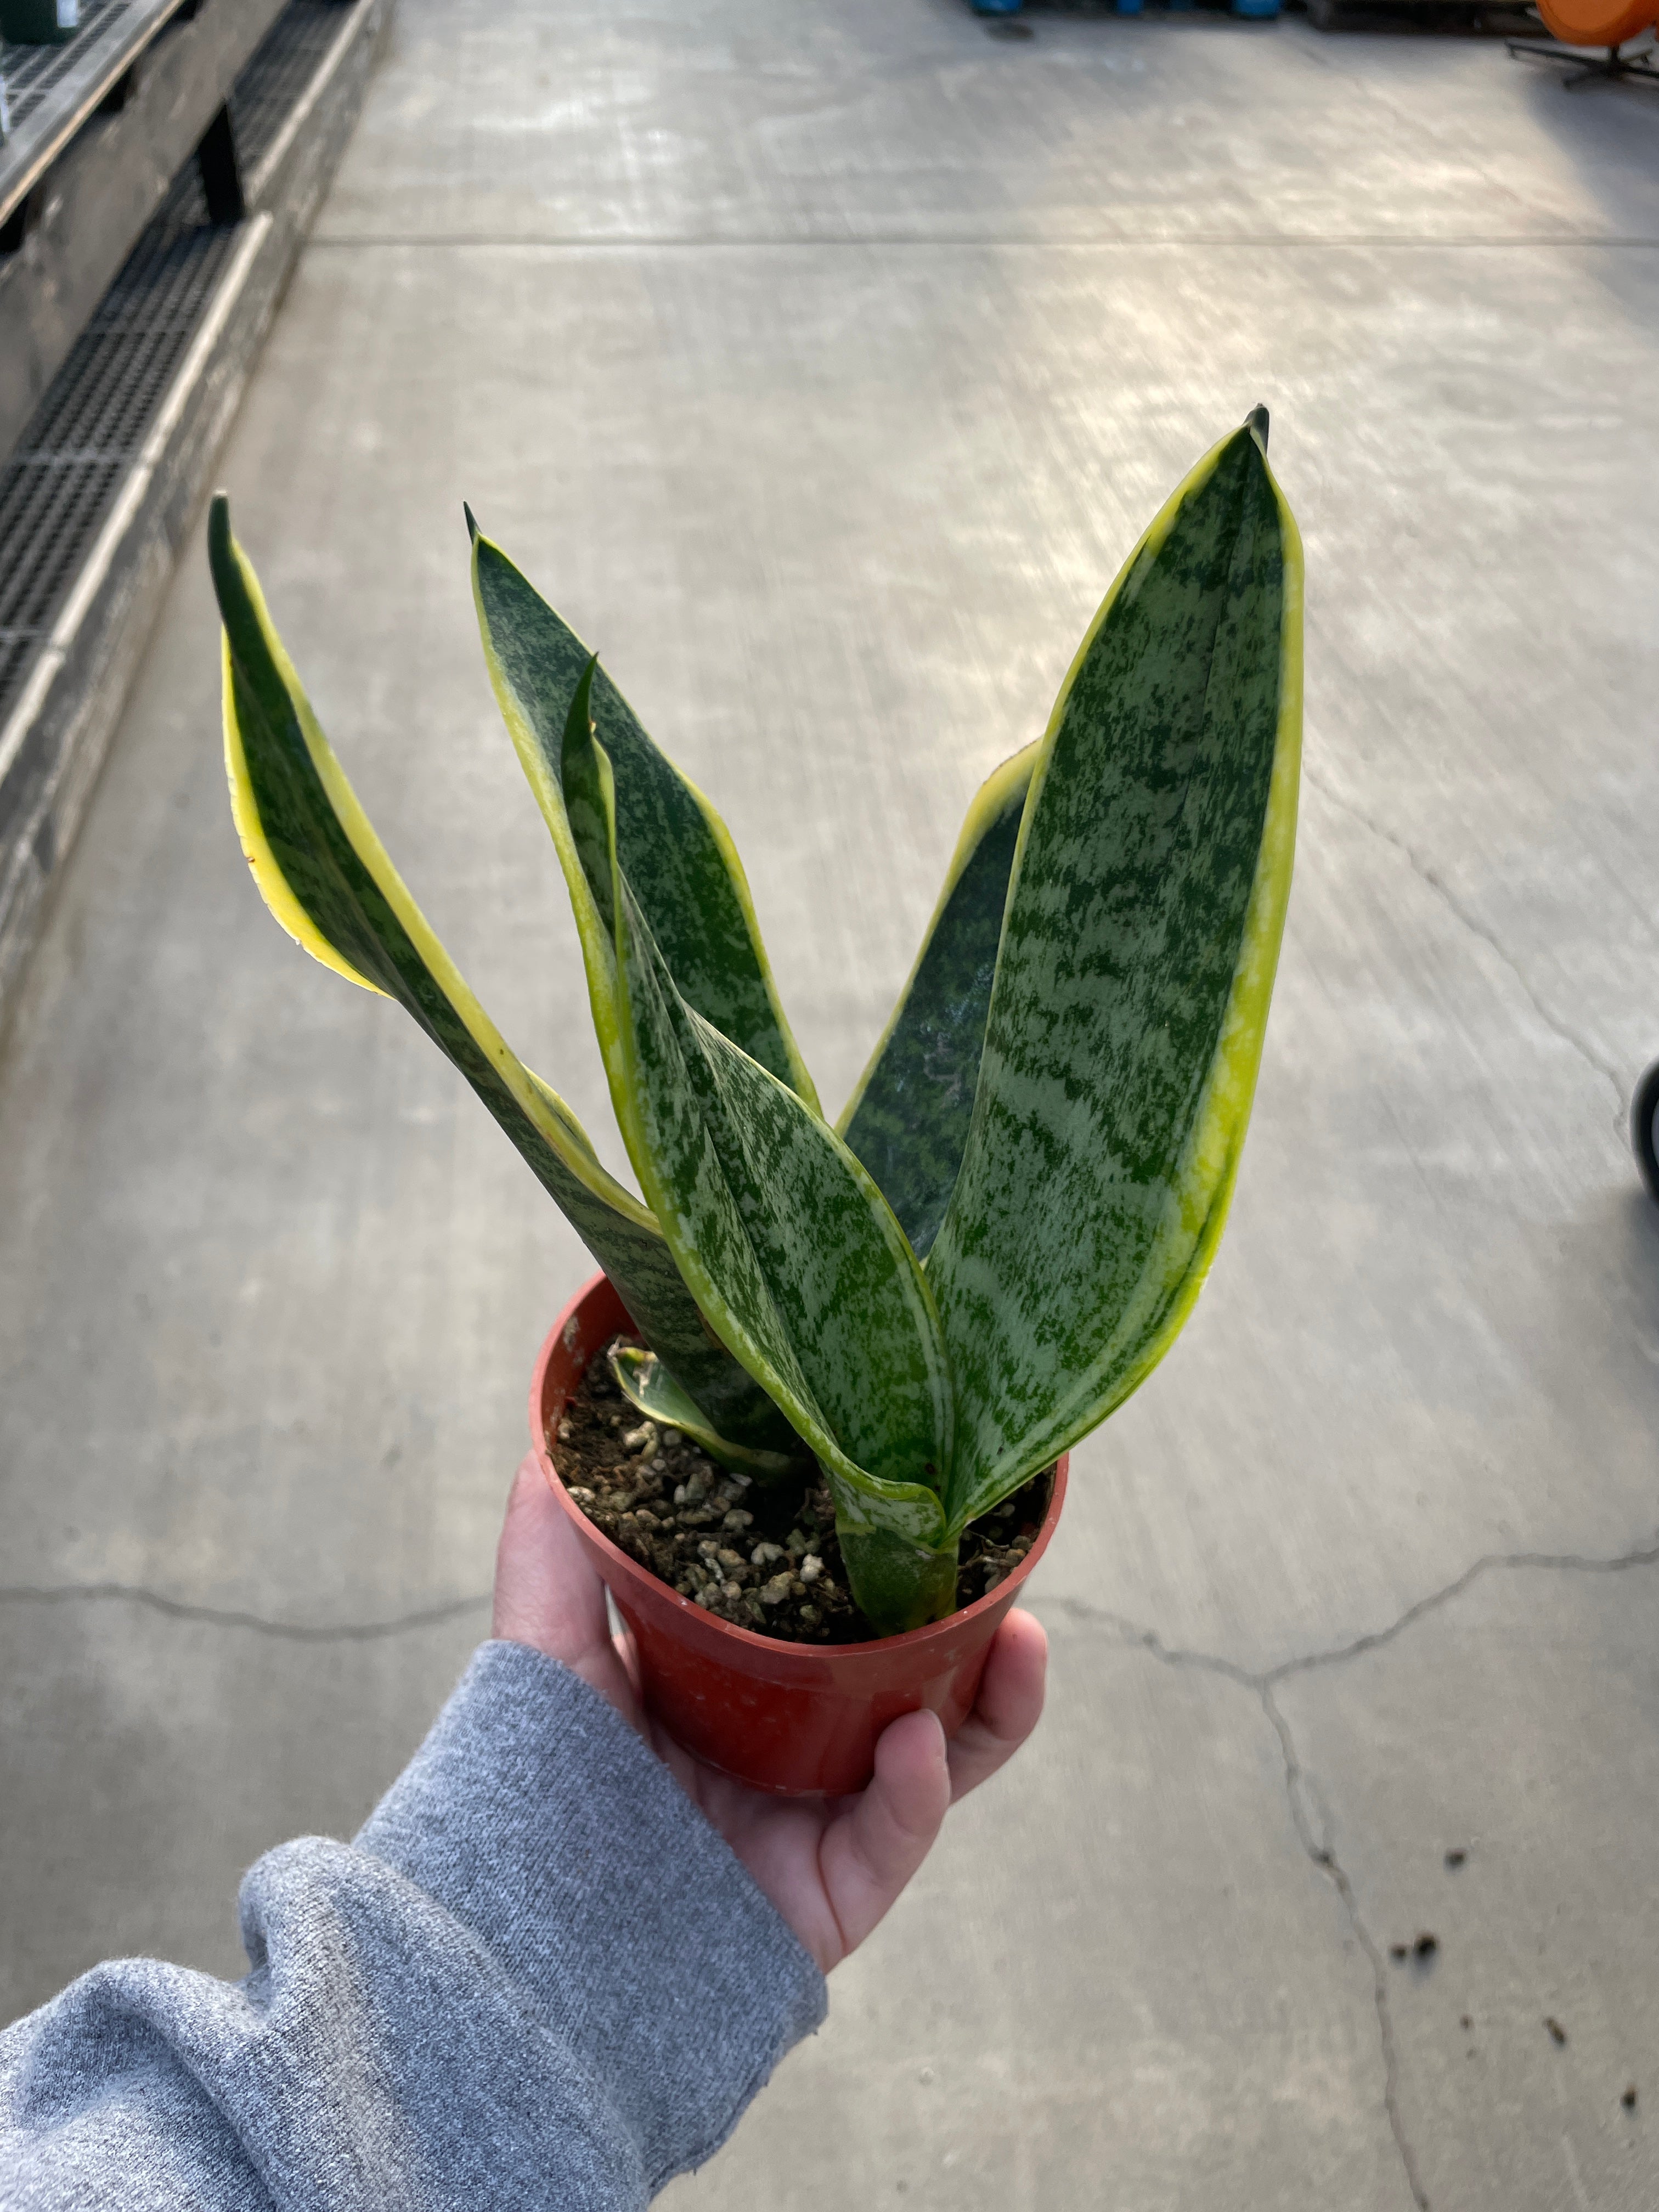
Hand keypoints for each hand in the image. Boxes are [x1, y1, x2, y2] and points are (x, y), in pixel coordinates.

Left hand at [493, 1454, 1046, 1973]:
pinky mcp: (832, 1896)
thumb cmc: (531, 1797)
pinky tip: (921, 1741)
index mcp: (734, 1685)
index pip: (829, 1608)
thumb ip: (550, 1554)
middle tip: (1000, 1562)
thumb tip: (543, 1440)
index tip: (918, 1495)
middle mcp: (787, 1748)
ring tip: (1021, 1641)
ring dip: (989, 1702)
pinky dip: (917, 1789)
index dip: (879, 1557)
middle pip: (906, 1675)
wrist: (521, 1951)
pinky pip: (895, 1840)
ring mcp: (816, 1822)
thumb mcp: (543, 1656)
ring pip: (936, 1754)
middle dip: (968, 1624)